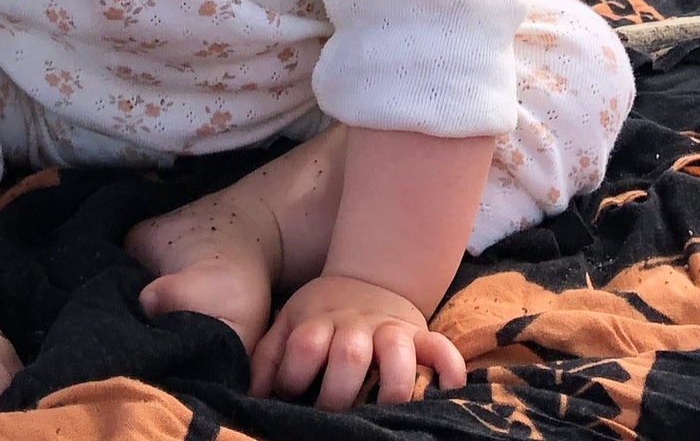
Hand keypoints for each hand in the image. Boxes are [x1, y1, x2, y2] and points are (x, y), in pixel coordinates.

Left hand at [249, 274, 466, 409]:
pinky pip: (440, 346)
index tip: (290, 397)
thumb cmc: (321, 315)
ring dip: (392, 385)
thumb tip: (252, 397)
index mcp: (319, 321)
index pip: (304, 346)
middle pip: (349, 354)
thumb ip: (269, 357)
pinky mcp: (418, 334)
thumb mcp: (289, 323)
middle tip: (333, 418)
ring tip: (385, 412)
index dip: (293, 377)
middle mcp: (355, 325)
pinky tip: (447, 390)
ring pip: (396, 352)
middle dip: (340, 393)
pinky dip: (448, 366)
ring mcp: (389, 329)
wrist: (367, 280)